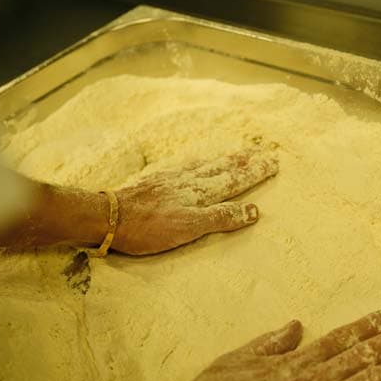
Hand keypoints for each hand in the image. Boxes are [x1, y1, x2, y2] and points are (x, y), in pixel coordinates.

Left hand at [111, 147, 277, 254]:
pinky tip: (201, 162)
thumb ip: (220, 217)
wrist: (107, 217)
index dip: (254, 173)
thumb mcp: (188, 228)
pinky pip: (189, 166)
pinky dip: (203, 161)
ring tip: (241, 154)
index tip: (273, 162)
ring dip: (227, 159)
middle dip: (246, 162)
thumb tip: (254, 210)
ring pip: (207, 165)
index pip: (234, 180)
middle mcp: (189, 180)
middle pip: (224, 168)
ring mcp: (173, 178)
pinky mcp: (158, 181)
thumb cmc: (147, 228)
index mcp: (199, 192)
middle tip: (265, 152)